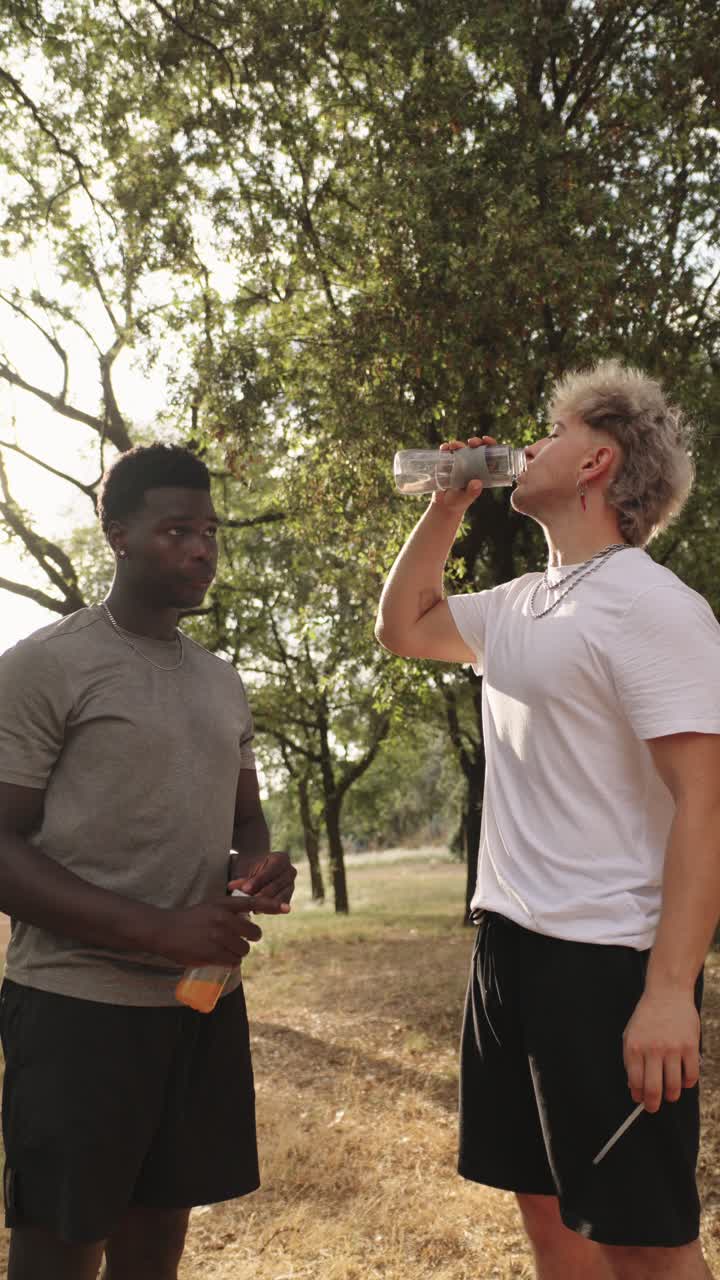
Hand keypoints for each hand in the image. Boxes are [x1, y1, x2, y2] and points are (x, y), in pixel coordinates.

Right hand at [150, 898, 262, 966]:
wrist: (164, 930)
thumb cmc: (190, 919)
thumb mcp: (210, 907)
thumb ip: (229, 911)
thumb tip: (249, 920)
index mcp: (222, 905)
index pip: (253, 903)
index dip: (272, 905)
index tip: (287, 908)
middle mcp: (222, 919)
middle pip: (253, 933)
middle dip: (251, 939)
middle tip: (243, 940)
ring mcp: (217, 937)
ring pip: (244, 950)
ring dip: (239, 953)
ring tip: (228, 950)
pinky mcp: (211, 953)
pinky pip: (233, 962)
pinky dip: (231, 962)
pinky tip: (223, 959)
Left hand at [229, 849, 296, 912]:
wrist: (255, 872)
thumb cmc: (249, 867)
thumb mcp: (244, 868)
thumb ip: (241, 877)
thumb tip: (231, 886)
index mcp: (281, 859)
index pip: (271, 870)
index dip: (258, 880)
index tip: (246, 888)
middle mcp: (290, 871)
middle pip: (277, 885)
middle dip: (261, 894)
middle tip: (248, 901)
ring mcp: (291, 885)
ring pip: (280, 897)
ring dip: (266, 904)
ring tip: (252, 909)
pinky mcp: (288, 898)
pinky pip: (280, 906)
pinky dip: (269, 910)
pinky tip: (257, 911)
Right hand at [431, 435, 496, 513]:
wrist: (443, 505)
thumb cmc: (458, 502)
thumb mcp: (467, 498)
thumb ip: (472, 492)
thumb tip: (477, 483)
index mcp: (480, 470)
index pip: (489, 454)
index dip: (490, 445)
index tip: (486, 440)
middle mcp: (470, 464)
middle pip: (476, 448)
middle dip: (475, 442)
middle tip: (472, 442)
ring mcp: (458, 463)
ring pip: (461, 448)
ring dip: (458, 444)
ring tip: (454, 445)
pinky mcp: (446, 463)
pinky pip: (446, 453)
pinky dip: (445, 449)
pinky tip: (444, 448)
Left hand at [623, 988, 700, 1112]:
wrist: (667, 994)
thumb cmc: (647, 1017)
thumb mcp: (631, 1035)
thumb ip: (631, 1061)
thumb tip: (635, 1088)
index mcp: (635, 1047)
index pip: (636, 1081)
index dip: (638, 1095)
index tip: (640, 1100)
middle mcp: (653, 1049)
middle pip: (654, 1089)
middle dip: (653, 1104)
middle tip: (653, 1108)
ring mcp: (673, 1048)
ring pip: (674, 1086)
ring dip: (671, 1096)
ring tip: (669, 1094)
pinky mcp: (690, 1047)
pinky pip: (691, 1076)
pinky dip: (687, 1084)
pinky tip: (683, 1080)